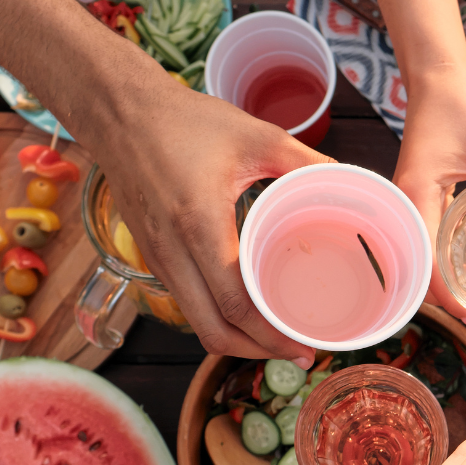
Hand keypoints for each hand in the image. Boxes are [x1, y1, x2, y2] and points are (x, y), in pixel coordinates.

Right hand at [93, 76, 329, 363]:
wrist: (119, 112)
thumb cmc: (184, 120)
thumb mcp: (255, 135)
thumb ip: (305, 161)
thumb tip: (346, 180)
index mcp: (199, 225)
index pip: (235, 304)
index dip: (270, 336)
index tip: (303, 345)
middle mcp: (172, 251)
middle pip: (212, 330)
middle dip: (256, 352)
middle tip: (297, 352)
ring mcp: (157, 258)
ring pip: (196, 322)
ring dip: (236, 339)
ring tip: (276, 337)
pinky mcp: (151, 255)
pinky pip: (186, 302)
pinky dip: (216, 317)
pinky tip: (245, 309)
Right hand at [393, 67, 465, 326]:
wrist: (438, 78)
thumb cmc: (462, 106)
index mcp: (416, 196)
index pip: (427, 263)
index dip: (450, 296)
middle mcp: (406, 205)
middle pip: (418, 269)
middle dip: (446, 299)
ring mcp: (410, 203)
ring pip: (421, 257)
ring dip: (444, 282)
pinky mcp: (420, 198)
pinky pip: (428, 238)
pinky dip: (445, 259)